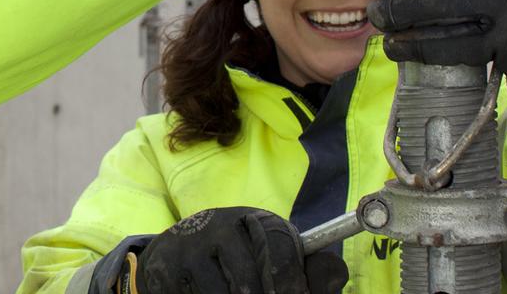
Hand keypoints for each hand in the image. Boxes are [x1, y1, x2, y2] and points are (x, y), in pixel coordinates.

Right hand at [115, 207, 346, 293]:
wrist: (173, 257)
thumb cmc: (236, 261)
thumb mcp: (270, 258)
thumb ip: (306, 271)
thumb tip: (335, 274)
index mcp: (256, 219)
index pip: (280, 242)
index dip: (292, 278)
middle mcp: (224, 222)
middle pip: (251, 276)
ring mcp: (194, 242)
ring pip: (225, 293)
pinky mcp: (171, 264)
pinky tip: (208, 293)